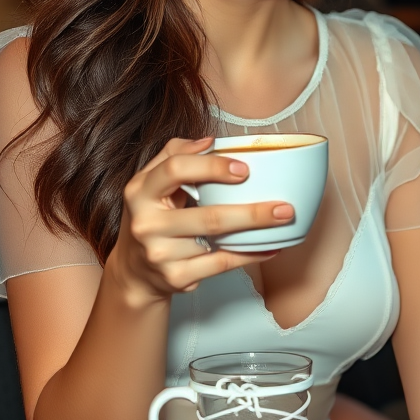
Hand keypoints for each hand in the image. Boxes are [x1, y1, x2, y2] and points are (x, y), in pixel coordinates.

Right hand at [108, 136, 291, 303]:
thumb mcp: (151, 182)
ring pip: (219, 242)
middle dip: (251, 212)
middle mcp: (147, 224)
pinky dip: (249, 256)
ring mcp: (161, 254)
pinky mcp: (176, 277)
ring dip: (256, 233)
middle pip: (207, 216)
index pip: (176, 170)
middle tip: (284, 206)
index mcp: (140, 191)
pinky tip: (269, 248)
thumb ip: (175, 154)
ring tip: (284, 222)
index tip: (245, 169)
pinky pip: (221, 265)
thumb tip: (209, 141)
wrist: (135, 271)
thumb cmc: (152, 216)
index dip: (212, 167)